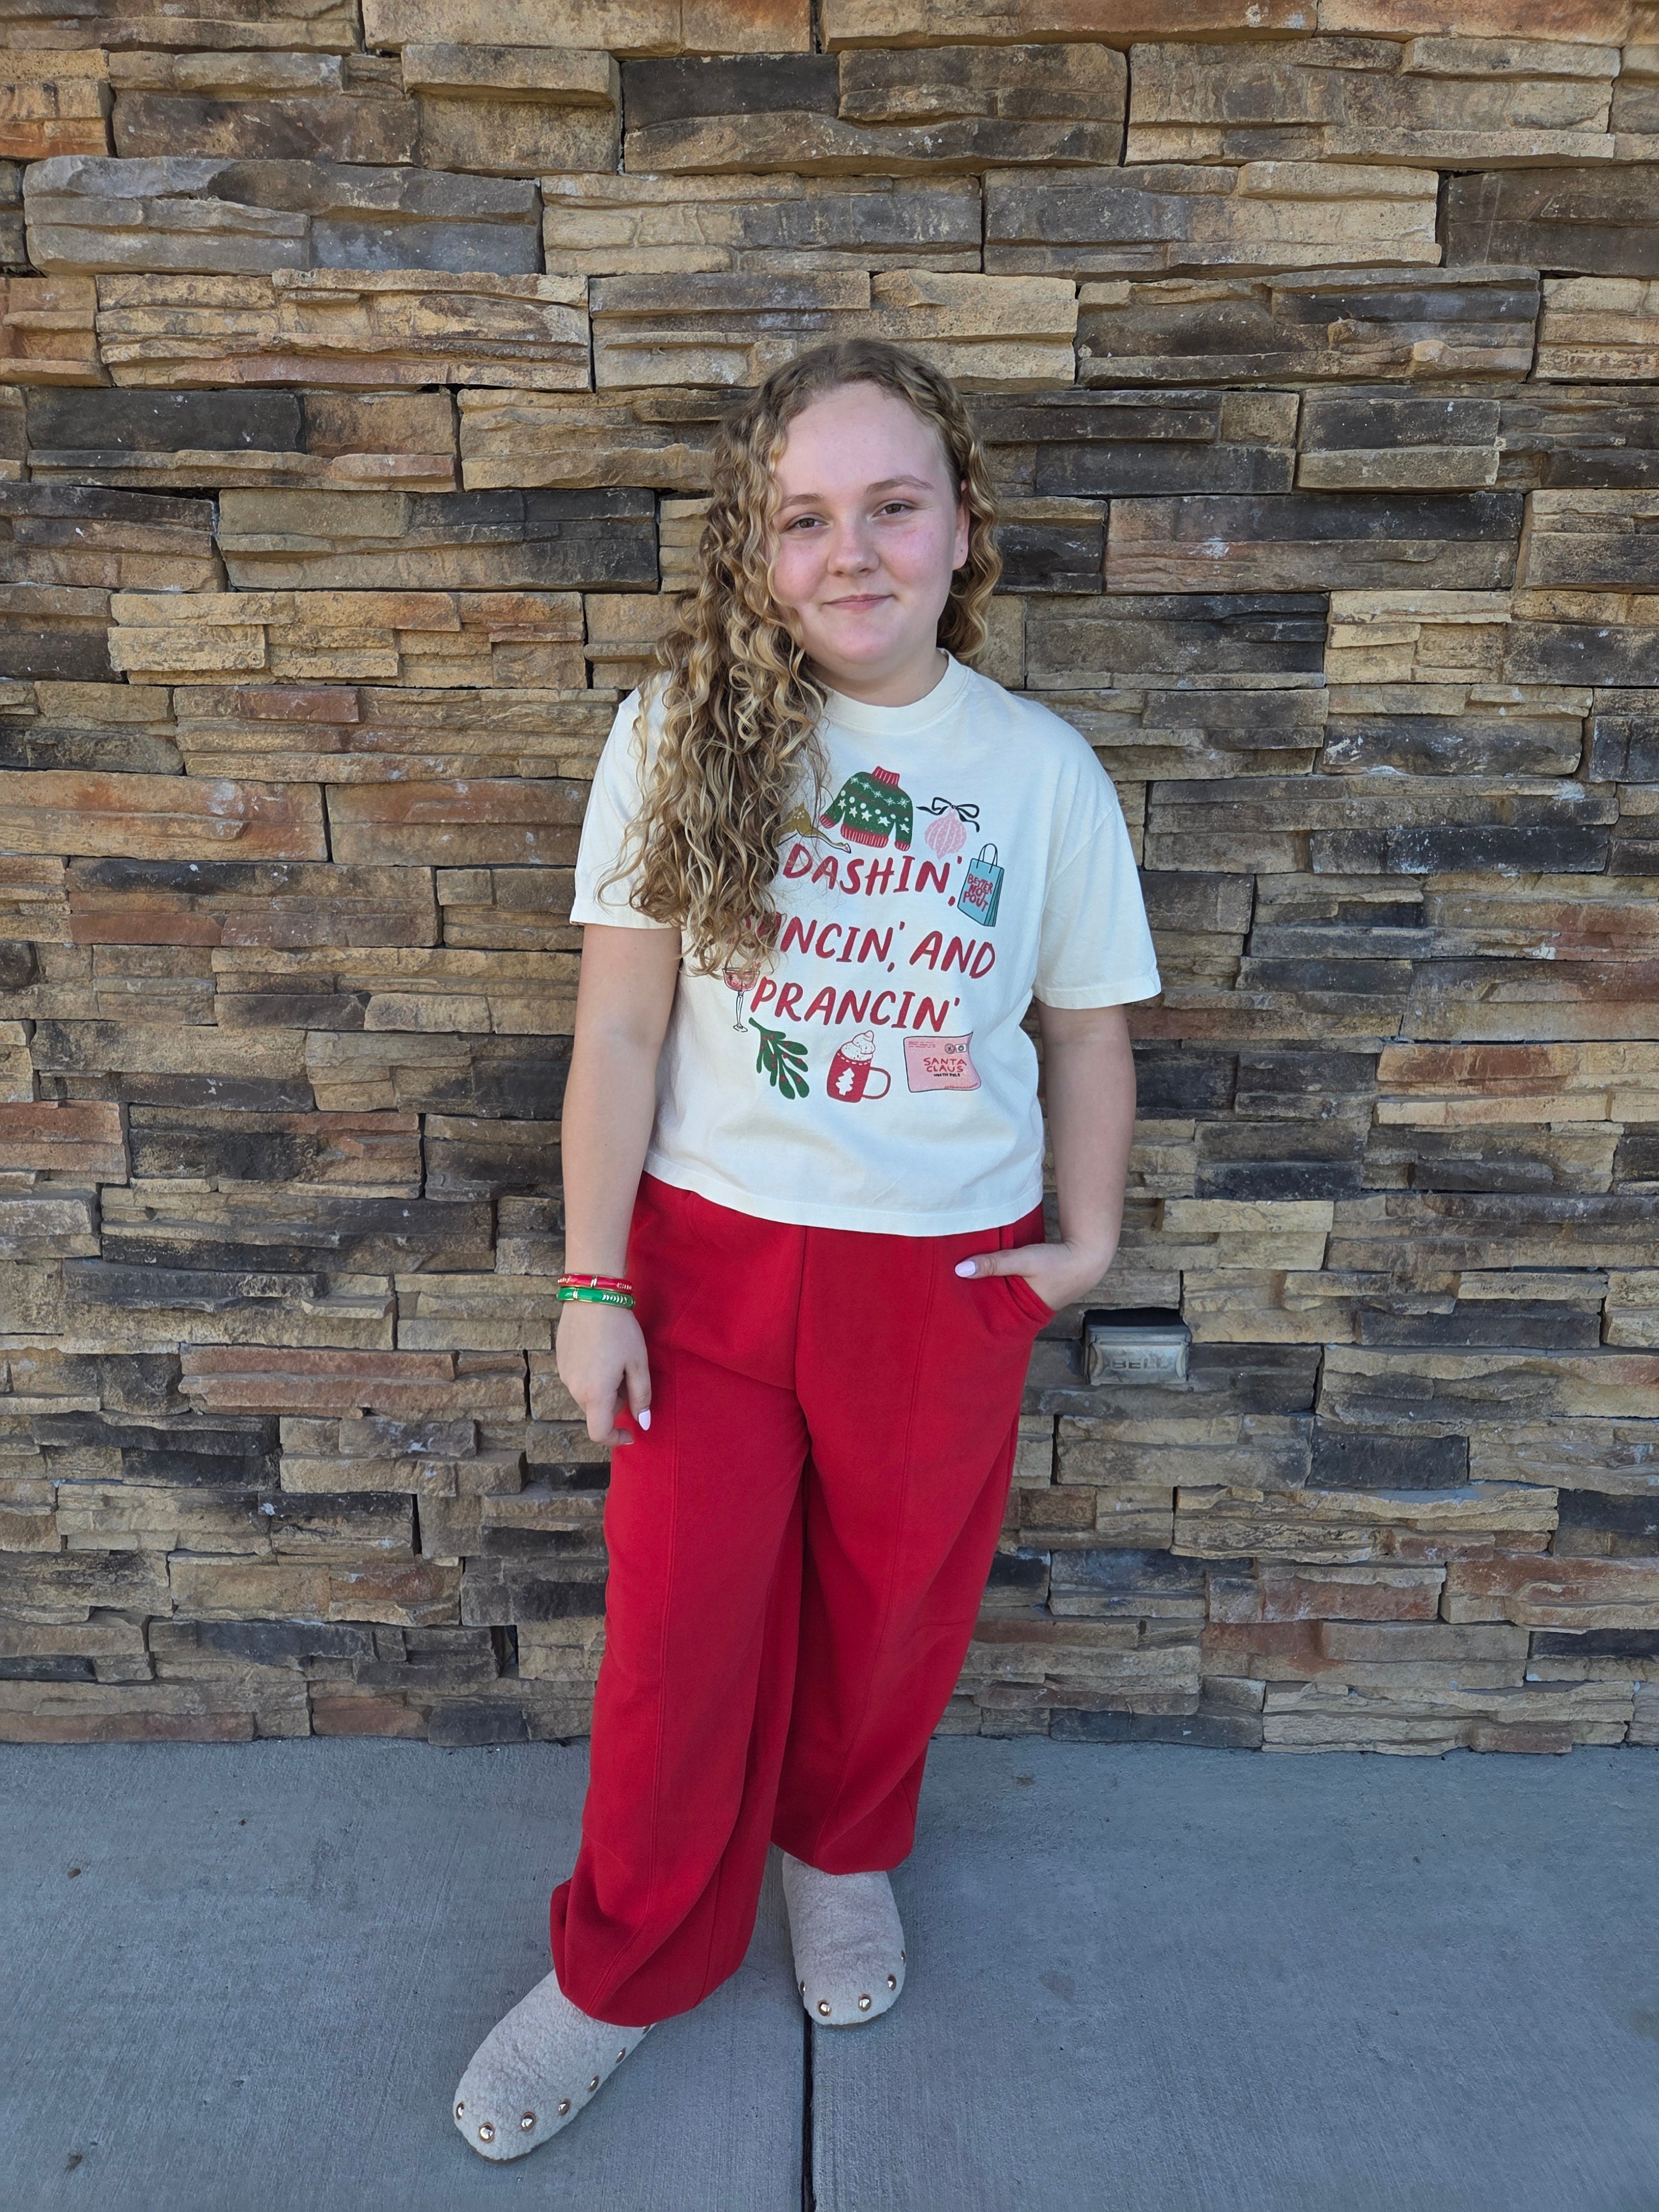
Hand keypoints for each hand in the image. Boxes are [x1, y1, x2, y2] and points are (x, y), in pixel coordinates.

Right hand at [556, 1300, 652, 1445]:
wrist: (592, 1297)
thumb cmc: (620, 1331)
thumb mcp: (638, 1363)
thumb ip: (641, 1396)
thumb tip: (642, 1423)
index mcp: (595, 1394)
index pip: (599, 1433)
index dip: (616, 1439)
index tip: (631, 1432)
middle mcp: (574, 1389)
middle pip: (596, 1412)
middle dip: (615, 1404)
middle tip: (629, 1377)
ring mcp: (564, 1375)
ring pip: (586, 1396)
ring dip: (602, 1390)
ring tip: (615, 1361)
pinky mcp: (560, 1361)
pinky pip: (577, 1380)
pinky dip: (591, 1377)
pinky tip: (601, 1352)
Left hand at [953, 1238, 1112, 1313]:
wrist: (1088, 1255)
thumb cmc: (1057, 1263)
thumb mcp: (1023, 1260)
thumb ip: (994, 1263)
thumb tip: (959, 1269)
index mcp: (1021, 1315)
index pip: (989, 1322)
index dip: (970, 1318)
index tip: (947, 1312)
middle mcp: (1024, 1313)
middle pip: (992, 1311)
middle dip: (974, 1306)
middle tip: (945, 1300)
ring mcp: (1029, 1303)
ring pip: (1000, 1299)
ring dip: (985, 1293)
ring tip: (957, 1288)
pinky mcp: (1031, 1289)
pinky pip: (1007, 1289)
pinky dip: (996, 1284)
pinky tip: (981, 1275)